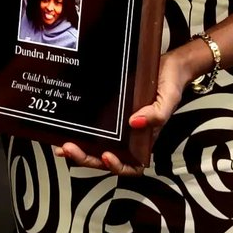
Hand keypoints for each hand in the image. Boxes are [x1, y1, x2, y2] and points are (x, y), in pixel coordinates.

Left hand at [57, 49, 195, 176]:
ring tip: (62, 146)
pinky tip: (63, 130)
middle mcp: (128, 137)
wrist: (167, 65)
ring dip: (78, 150)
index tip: (107, 156)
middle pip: (106, 159)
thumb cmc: (170, 84)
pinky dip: (77, 132)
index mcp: (144, 139)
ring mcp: (116, 127)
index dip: (118, 167)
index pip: (132, 165)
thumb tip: (135, 122)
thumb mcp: (168, 98)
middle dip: (87, 159)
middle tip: (70, 149)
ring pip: (95, 147)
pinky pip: (91, 128)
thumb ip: (156, 114)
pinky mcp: (106, 114)